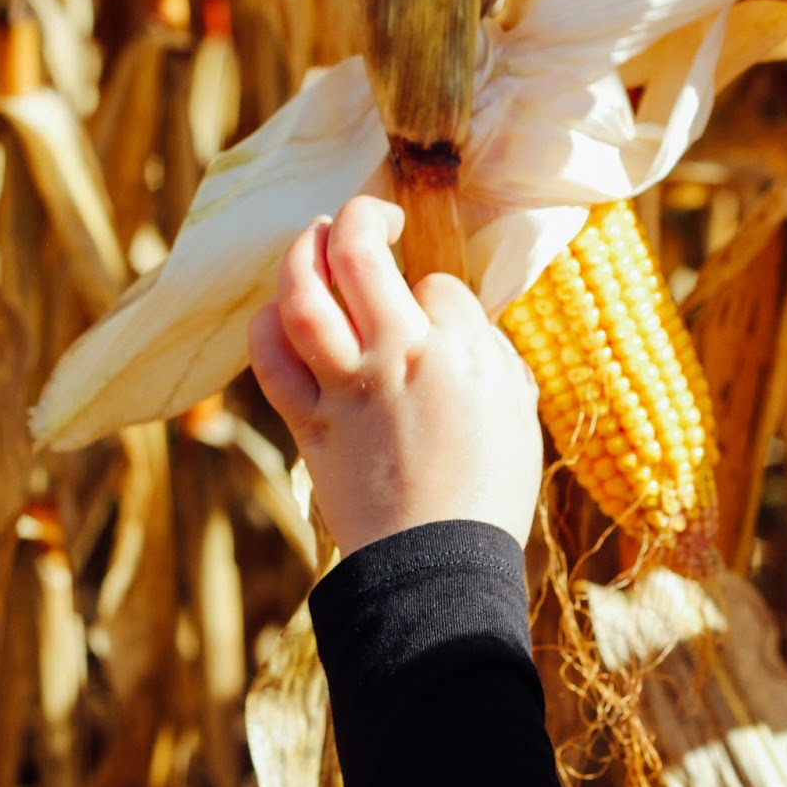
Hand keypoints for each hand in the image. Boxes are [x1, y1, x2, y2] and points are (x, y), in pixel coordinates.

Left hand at [249, 196, 543, 556]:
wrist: (438, 568)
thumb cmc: (490, 495)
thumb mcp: (518, 410)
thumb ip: (488, 352)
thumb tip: (456, 318)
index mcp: (458, 352)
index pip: (437, 286)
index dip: (438, 294)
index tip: (440, 319)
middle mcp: (395, 356)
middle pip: (358, 253)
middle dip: (361, 218)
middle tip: (370, 218)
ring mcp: (344, 388)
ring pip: (301, 294)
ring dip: (302, 253)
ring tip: (314, 239)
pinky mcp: (308, 424)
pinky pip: (270, 358)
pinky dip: (269, 326)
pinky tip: (282, 313)